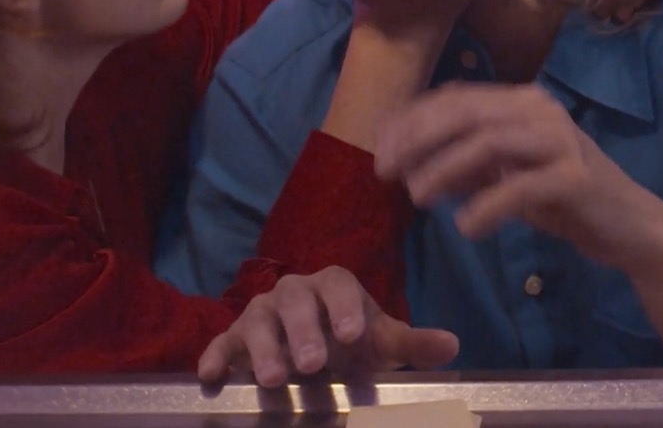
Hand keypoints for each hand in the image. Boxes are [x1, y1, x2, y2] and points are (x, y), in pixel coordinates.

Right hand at [197, 266, 458, 387]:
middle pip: (294, 300)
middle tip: (313, 364)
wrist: (313, 352)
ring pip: (256, 319)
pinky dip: (215, 356)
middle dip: (302, 331)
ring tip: (275, 379)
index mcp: (331, 287)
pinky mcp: (233, 339)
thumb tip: (452, 344)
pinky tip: (211, 376)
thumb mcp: (379, 346)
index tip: (353, 334)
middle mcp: (293, 294)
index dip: (345, 306)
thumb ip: (411, 346)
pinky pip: (221, 342)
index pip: (338, 284)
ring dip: (263, 347)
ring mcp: (260, 314)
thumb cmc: (349, 344)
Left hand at [374, 83, 662, 269]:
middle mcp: (539, 109)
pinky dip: (486, 205)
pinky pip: (521, 187)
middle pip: (464, 112)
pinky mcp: (577, 176)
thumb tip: (407, 161)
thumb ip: (463, 163)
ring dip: (444, 168)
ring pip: (488, 142)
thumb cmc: (560, 198)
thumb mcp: (502, 174)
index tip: (378, 149)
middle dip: (417, 139)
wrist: (630, 227)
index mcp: (519, 100)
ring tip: (417, 198)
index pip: (452, 98)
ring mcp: (561, 139)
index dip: (410, 120)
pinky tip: (465, 227)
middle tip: (386, 171)